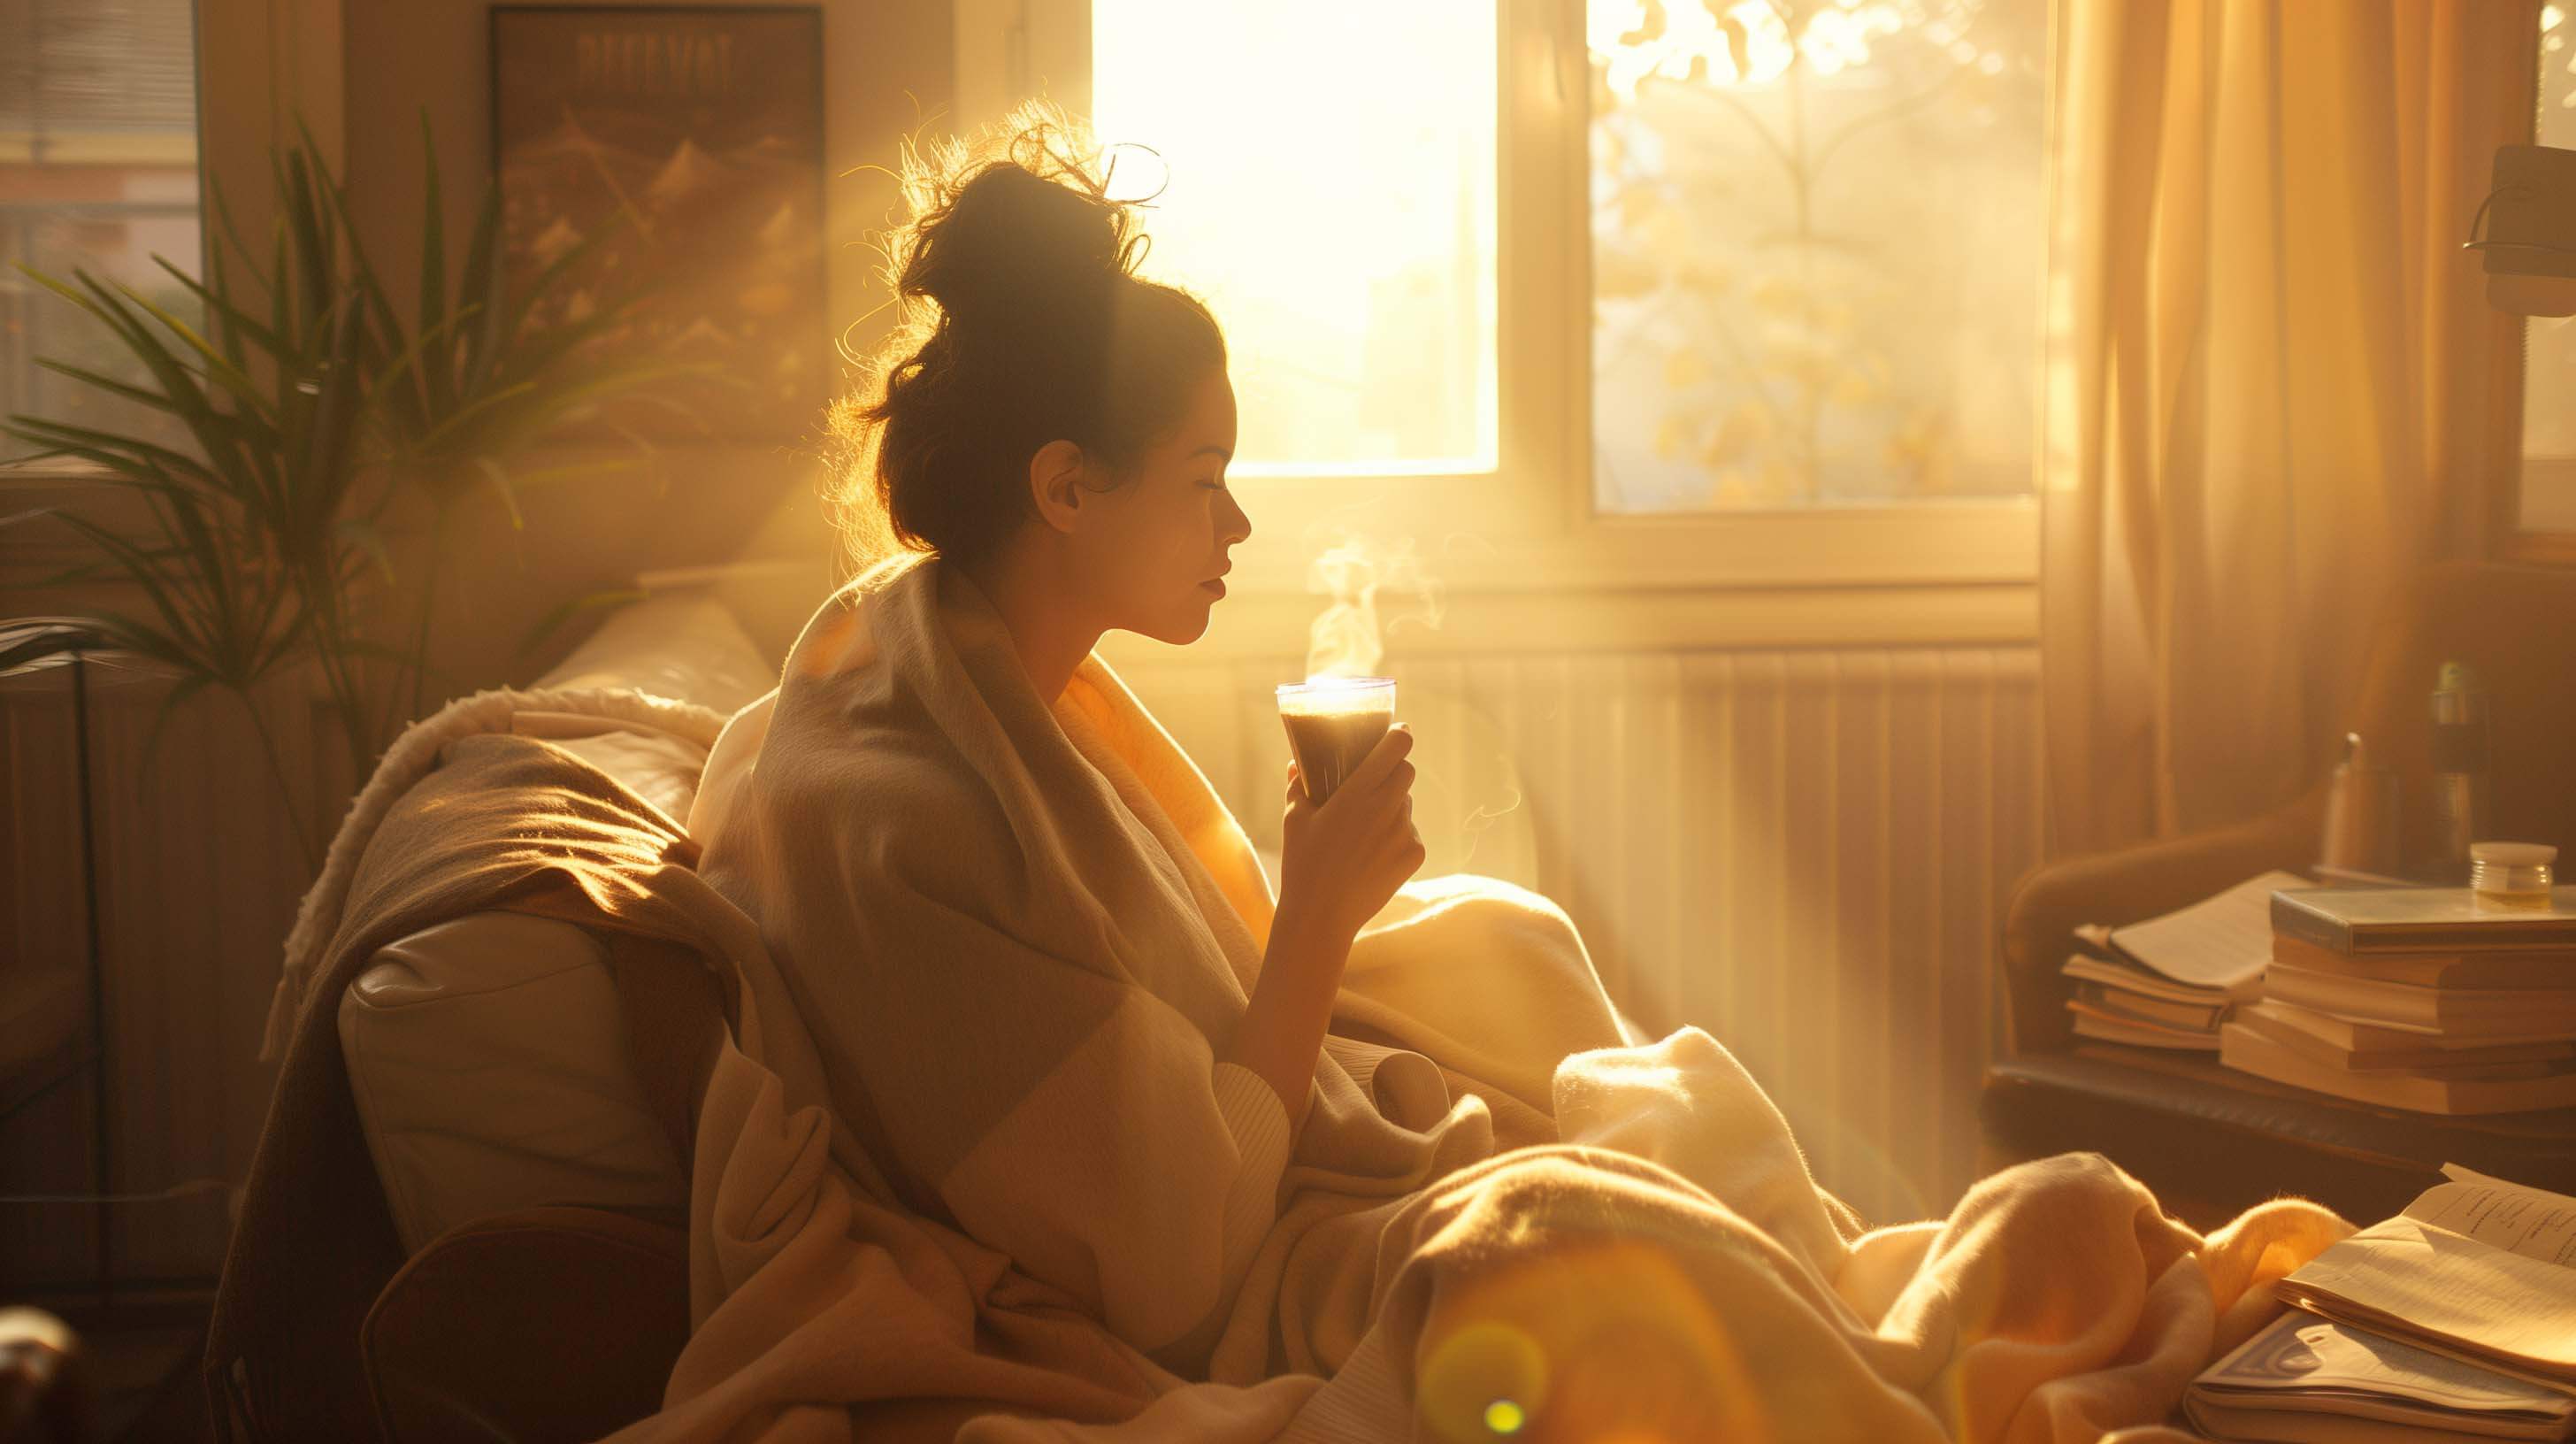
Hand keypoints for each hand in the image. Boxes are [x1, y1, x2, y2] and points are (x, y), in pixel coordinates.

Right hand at [1276, 724, 1425, 943]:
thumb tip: (1296, 764)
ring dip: (1392, 805)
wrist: (1322, 917)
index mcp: (1359, 792)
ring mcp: (1405, 832)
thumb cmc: (1303, 865)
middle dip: (1394, 769)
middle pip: (1407, 770)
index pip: (1397, 747)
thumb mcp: (1294, 820)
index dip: (1399, 736)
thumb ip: (1298, 785)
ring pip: (1407, 803)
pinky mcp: (1415, 855)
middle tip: (1375, 780)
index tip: (1395, 734)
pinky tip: (1372, 853)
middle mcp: (1388, 808)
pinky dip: (1396, 835)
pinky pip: (1410, 832)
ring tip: (1365, 828)